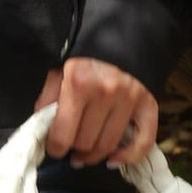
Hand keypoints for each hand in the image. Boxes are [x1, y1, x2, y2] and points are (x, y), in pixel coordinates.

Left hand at [35, 59, 158, 168]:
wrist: (122, 32)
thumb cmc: (85, 51)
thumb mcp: (59, 67)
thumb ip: (49, 96)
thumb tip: (42, 124)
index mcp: (79, 83)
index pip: (63, 134)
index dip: (55, 148)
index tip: (54, 149)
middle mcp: (105, 93)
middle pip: (86, 142)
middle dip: (74, 150)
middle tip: (70, 149)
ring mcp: (129, 100)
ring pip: (109, 145)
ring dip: (95, 156)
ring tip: (85, 155)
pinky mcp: (149, 104)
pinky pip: (143, 141)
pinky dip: (129, 156)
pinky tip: (113, 160)